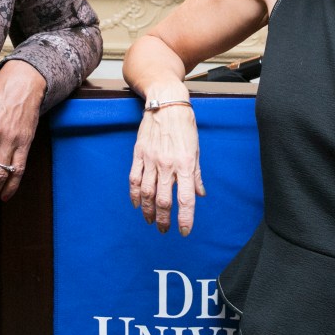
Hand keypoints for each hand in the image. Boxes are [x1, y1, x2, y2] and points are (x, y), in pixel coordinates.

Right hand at [129, 102, 203, 235]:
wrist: (166, 103)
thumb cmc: (185, 125)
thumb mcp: (196, 149)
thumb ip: (196, 174)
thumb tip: (200, 194)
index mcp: (185, 164)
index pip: (185, 198)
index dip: (185, 218)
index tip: (184, 231)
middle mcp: (167, 165)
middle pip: (163, 200)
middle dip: (163, 219)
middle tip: (164, 230)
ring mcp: (151, 160)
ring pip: (147, 193)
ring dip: (148, 211)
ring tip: (151, 221)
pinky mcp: (139, 154)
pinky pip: (135, 179)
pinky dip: (135, 194)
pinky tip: (137, 204)